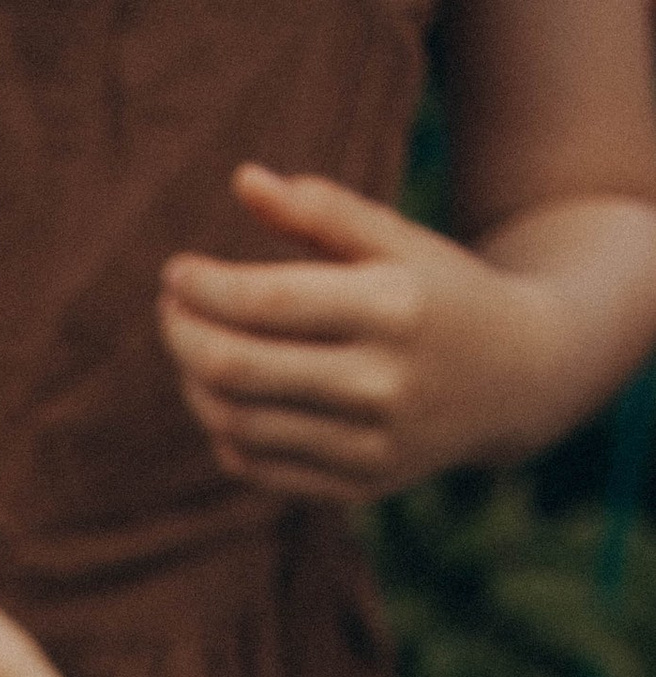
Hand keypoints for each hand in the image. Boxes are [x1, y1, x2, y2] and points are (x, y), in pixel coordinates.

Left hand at [161, 163, 561, 501]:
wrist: (517, 376)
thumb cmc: (440, 290)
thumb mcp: (396, 239)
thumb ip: (321, 210)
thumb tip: (243, 180)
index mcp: (392, 306)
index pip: (264, 301)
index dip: (204, 287)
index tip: (177, 272)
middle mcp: (381, 382)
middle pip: (238, 368)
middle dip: (184, 335)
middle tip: (170, 309)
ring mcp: (369, 444)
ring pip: (238, 424)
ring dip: (195, 386)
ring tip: (191, 350)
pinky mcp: (359, 486)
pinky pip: (260, 468)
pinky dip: (225, 433)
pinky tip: (222, 398)